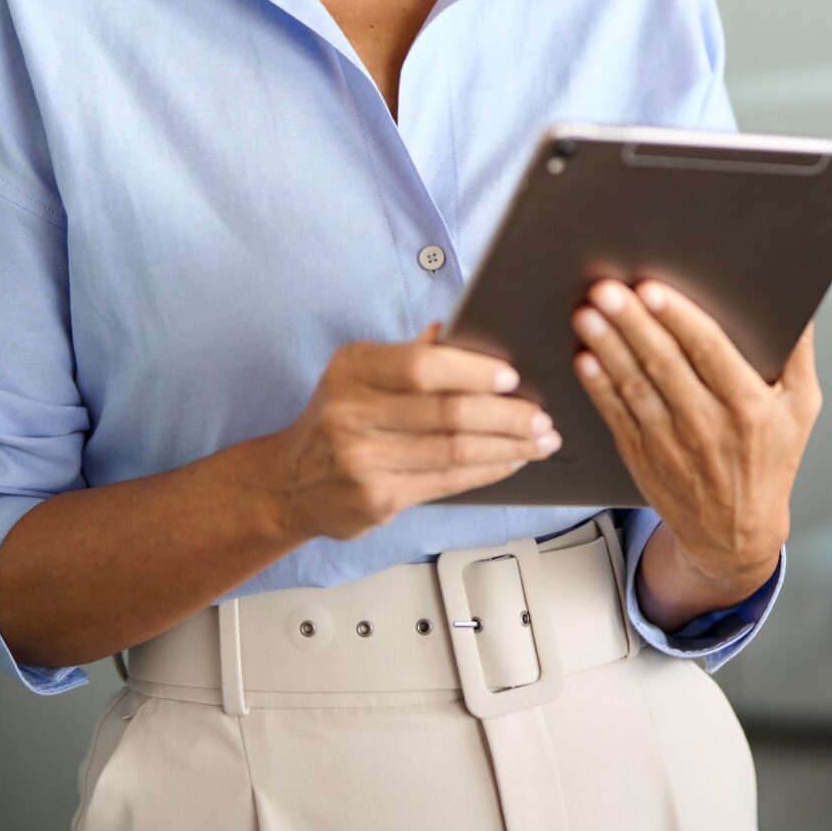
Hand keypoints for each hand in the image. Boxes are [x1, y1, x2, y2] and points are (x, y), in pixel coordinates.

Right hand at [259, 323, 559, 542]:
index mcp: (352, 370)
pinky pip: (449, 482)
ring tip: (540, 440)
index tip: (512, 376)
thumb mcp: (359, 374)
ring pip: (455, 451)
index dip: (472, 371)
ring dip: (508, 446)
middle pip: (448, 413)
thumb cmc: (337, 418)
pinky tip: (511, 461)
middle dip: (507, 416)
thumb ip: (408, 355)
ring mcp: (363, 460)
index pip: (421, 366)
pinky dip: (488, 470)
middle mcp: (352, 414)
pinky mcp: (377, 499)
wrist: (289, 483)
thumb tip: (460, 331)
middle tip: (542, 416)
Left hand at [571, 280, 820, 609]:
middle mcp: (708, 425)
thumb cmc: (770, 462)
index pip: (710, 352)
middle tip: (607, 290)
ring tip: (588, 315)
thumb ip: (799, 354)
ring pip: (634, 385)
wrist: (735, 534)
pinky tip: (585, 360)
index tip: (653, 290)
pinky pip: (616, 414)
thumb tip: (798, 306)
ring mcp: (670, 442)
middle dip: (633, 324)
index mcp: (749, 407)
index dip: (679, 319)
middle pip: (664, 364)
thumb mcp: (801, 409)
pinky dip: (598, 386)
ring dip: (608, 348)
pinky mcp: (642, 454)